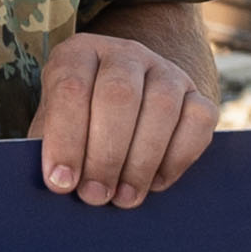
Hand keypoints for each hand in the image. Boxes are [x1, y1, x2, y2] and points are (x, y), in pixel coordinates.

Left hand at [33, 15, 216, 208]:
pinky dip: (178, 158)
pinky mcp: (197, 93)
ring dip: (142, 161)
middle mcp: (124, 54)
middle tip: (95, 195)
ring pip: (162, 108)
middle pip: (119, 96)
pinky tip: (155, 183)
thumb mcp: (51, 125)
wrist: (121, 105)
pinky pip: (198, 121)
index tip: (62, 182)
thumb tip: (58, 183)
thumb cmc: (76, 121)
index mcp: (78, 54)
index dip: (66, 138)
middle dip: (106, 154)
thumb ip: (51, 147)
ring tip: (124, 197)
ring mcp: (166, 70)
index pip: (71, 88)